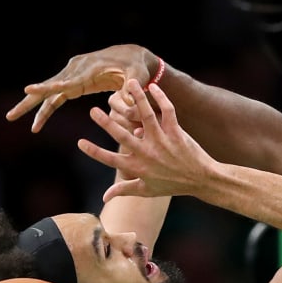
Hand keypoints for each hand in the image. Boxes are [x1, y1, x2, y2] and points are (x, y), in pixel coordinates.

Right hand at [7, 44, 157, 131]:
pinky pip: (56, 97)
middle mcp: (76, 69)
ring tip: (13, 118)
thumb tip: (124, 105)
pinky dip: (46, 108)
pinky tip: (37, 123)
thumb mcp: (137, 75)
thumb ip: (130, 89)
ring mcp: (72, 74)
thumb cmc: (136, 66)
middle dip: (29, 101)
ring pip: (48, 93)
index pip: (66, 80)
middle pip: (48, 87)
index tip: (29, 89)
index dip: (48, 87)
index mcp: (89, 68)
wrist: (133, 56)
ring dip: (32, 107)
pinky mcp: (74, 81)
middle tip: (10, 115)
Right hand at [79, 79, 217, 200]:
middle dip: (106, 123)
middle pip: (122, 136)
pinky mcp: (176, 132)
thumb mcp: (146, 190)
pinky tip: (152, 87)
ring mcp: (162, 141)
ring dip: (136, 98)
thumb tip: (103, 198)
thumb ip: (124, 190)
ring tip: (127, 84)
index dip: (94, 152)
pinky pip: (168, 111)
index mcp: (138, 167)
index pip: (111, 160)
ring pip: (146, 116)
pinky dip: (161, 97)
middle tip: (93, 110)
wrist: (202, 179)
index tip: (79, 142)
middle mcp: (148, 153)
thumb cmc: (173, 185)